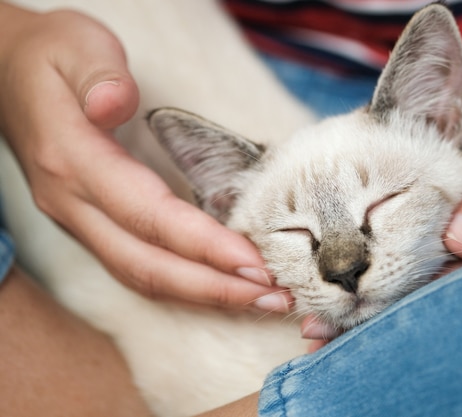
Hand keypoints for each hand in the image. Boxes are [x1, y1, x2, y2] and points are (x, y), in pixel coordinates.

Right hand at [0, 6, 288, 310]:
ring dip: (203, 295)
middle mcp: (72, 202)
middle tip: (274, 297)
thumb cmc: (51, 56)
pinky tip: (221, 285)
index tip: (255, 263)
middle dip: (214, 288)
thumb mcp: (75, 44)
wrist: (7, 72)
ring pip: (141, 276)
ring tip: (260, 300)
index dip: (203, 245)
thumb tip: (116, 102)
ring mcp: (78, 219)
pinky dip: (183, 284)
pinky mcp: (89, 224)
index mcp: (73, 160)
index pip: (147, 215)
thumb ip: (100, 73)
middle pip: (147, 264)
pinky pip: (137, 267)